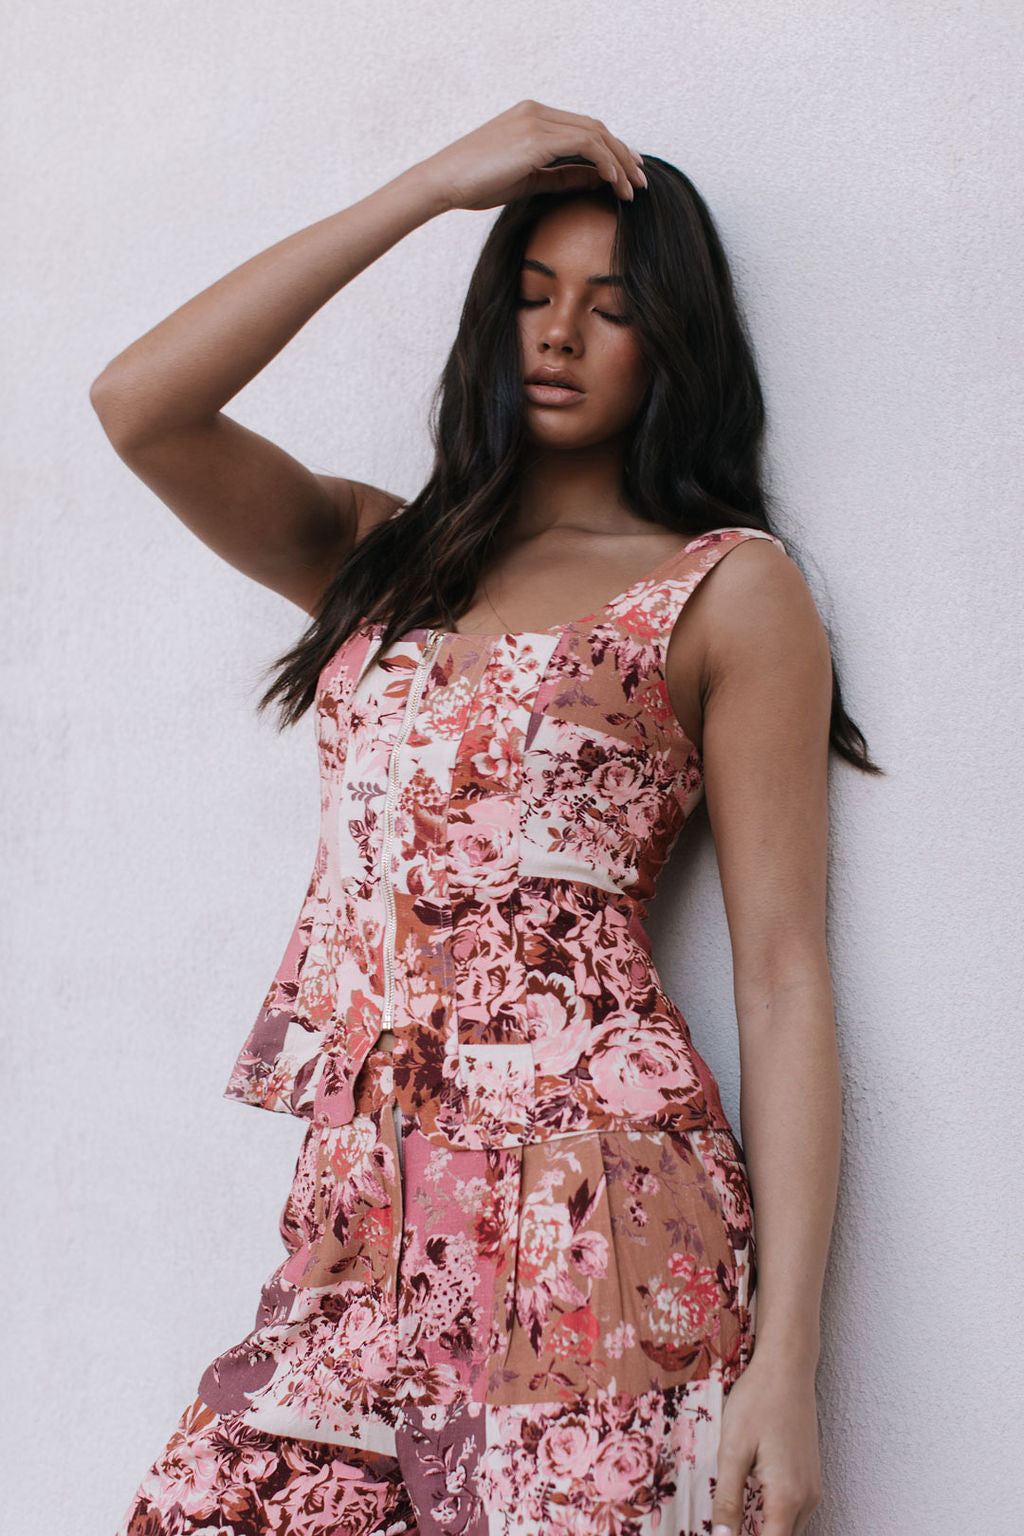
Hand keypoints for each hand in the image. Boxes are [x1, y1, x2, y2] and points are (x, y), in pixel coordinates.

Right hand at [415, 98, 646, 212]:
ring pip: (595, 133)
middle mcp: (537, 112)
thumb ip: (561, 175)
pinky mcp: (535, 138)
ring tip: (632, 188)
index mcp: (533, 118)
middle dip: (623, 154)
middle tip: (640, 181)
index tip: (627, 172)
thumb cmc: (476, 183)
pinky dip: (603, 161)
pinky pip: (583, 144)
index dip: (611, 149)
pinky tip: (612, 182)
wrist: (442, 181)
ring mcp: (536, 122)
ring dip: (619, 161)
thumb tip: (595, 179)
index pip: (584, 128)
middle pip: (595, 127)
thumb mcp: (527, 180)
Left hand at [710, 1357, 822, 1535]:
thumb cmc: (757, 1402)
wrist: (787, 1367)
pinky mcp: (811, 1477)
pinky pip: (795, 1513)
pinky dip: (775, 1519)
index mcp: (787, 1497)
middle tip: (725, 1528)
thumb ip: (727, 1499)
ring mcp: (813, 1488)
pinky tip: (751, 1505)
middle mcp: (807, 1499)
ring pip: (789, 1529)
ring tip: (735, 1521)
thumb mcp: (732, 1449)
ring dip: (765, 1531)